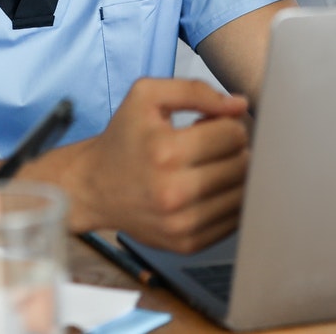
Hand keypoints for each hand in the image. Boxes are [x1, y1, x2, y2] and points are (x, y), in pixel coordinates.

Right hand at [29, 78, 249, 252]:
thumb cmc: (123, 137)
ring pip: (243, 194)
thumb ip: (195, 90)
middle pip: (242, 164)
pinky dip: (228, 202)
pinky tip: (208, 189)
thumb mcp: (147, 96)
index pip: (233, 134)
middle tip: (211, 145)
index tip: (207, 125)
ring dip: (234, 175)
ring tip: (209, 167)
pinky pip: (234, 221)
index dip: (226, 123)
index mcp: (166, 152)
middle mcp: (175, 192)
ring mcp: (182, 224)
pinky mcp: (187, 244)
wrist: (92, 187)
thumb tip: (239, 104)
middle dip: (234, 149)